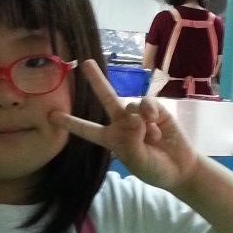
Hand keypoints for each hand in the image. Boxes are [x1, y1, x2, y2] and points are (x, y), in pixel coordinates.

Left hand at [51, 59, 198, 189]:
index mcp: (111, 139)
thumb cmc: (154, 169)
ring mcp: (138, 114)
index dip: (71, 123)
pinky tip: (157, 124)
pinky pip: (148, 103)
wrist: (180, 167)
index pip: (88, 131)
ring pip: (131, 106)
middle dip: (97, 80)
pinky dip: (151, 111)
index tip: (52, 116)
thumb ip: (133, 141)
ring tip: (153, 138)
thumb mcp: (139, 162)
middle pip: (106, 98)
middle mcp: (122, 123)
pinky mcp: (155, 109)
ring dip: (142, 122)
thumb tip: (135, 117)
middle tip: (85, 63)